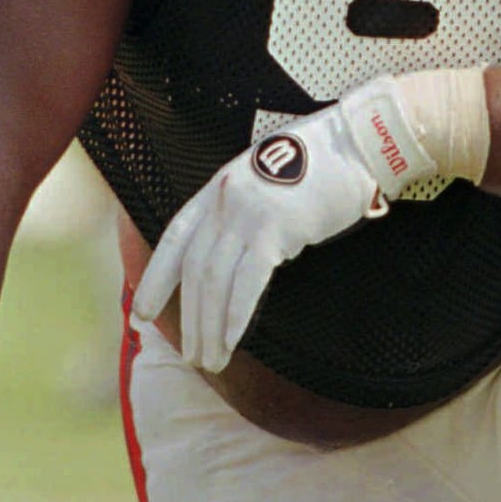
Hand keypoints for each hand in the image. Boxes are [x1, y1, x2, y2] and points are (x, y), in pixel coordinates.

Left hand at [133, 77, 436, 371]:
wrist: (360, 141)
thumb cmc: (324, 165)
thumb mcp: (268, 181)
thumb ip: (246, 212)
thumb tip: (238, 253)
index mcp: (217, 188)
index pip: (175, 239)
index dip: (156, 278)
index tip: (140, 312)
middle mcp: (224, 199)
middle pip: (195, 270)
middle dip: (189, 319)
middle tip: (189, 357)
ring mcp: (248, 212)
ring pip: (216, 281)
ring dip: (210, 327)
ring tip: (211, 360)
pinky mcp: (276, 227)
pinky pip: (248, 281)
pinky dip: (236, 316)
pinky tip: (232, 341)